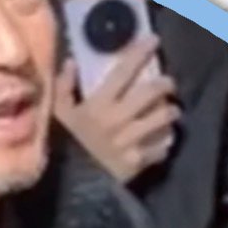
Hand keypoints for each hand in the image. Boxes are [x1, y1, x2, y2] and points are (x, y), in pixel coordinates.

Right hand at [53, 37, 179, 183]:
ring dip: (171, 112)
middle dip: (166, 85)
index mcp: (98, 104)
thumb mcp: (57, 115)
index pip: (123, 72)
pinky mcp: (138, 162)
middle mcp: (118, 119)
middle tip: (168, 84)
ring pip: (163, 118)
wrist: (67, 187)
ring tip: (170, 112)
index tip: (154, 40)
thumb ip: (63, 88)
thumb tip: (70, 63)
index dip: (140, 53)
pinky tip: (164, 139)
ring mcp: (131, 141)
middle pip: (152, 93)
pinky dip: (166, 141)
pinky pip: (162, 147)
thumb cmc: (62, 146)